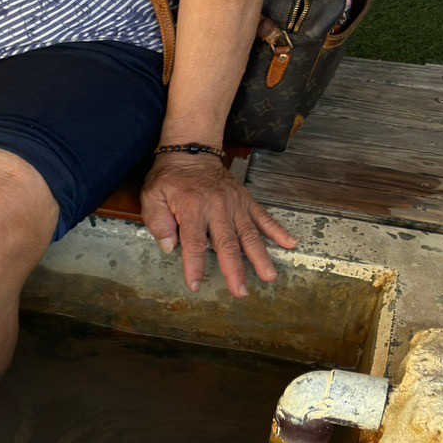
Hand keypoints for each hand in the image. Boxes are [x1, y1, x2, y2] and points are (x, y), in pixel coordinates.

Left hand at [140, 151, 298, 296]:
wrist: (192, 151)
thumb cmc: (170, 178)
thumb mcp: (152, 196)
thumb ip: (158, 221)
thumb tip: (168, 247)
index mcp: (192, 209)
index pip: (193, 243)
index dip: (194, 265)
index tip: (196, 285)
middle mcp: (217, 208)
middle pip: (227, 243)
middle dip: (235, 270)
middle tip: (240, 292)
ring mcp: (235, 205)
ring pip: (249, 234)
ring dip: (260, 257)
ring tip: (269, 276)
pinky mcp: (246, 201)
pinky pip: (264, 217)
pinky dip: (277, 230)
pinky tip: (290, 243)